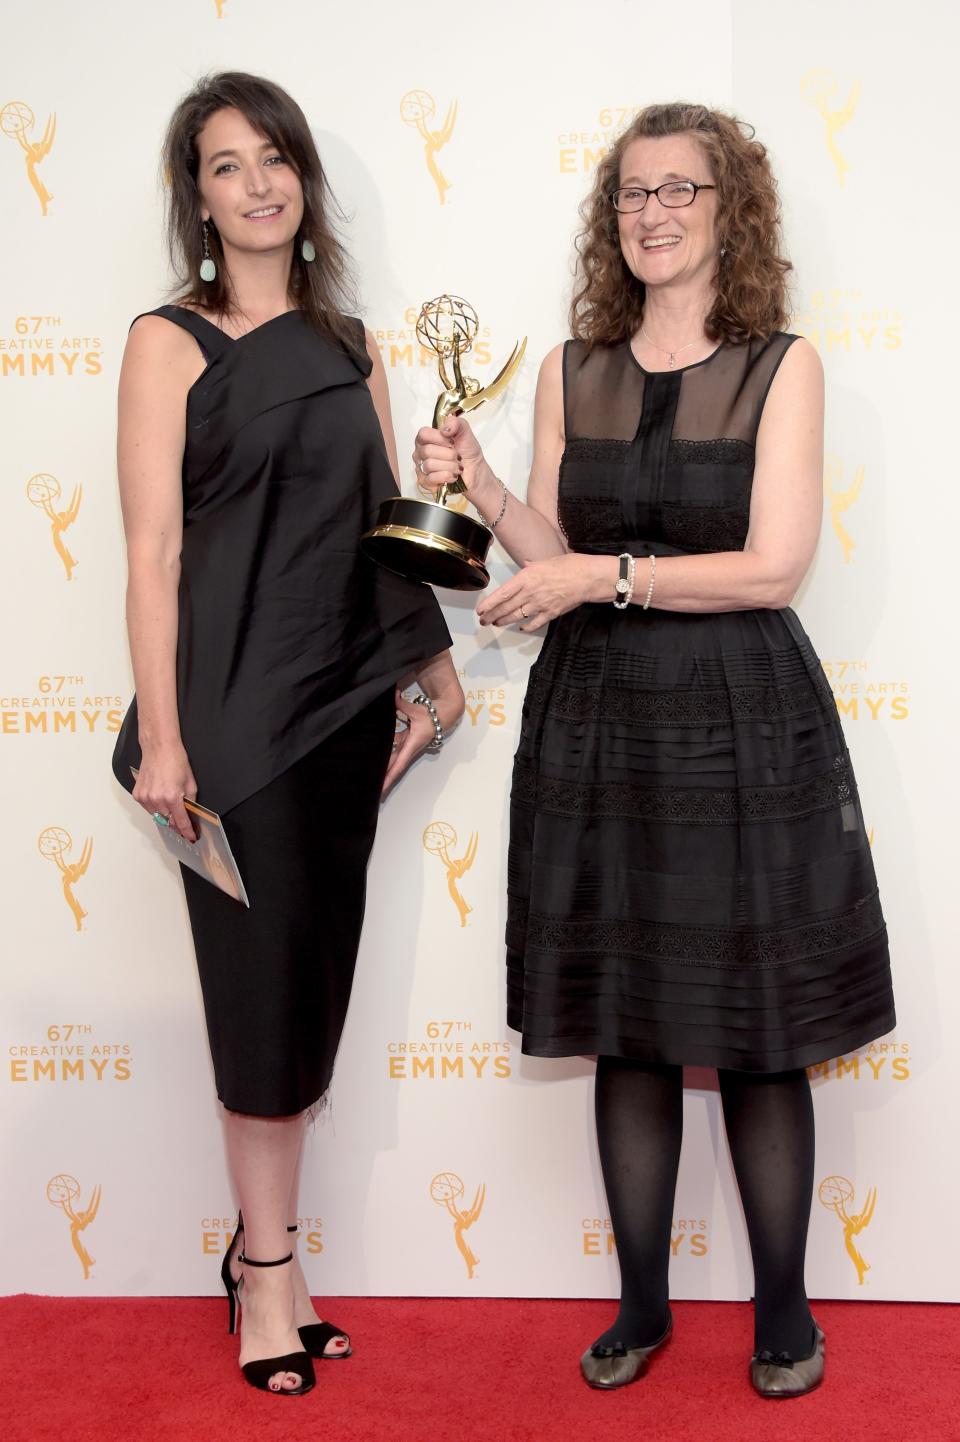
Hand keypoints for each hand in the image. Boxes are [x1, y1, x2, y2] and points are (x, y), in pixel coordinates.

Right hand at [133, 742, 197, 840]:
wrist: (159, 748)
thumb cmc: (175, 761)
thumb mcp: (191, 783)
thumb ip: (190, 803)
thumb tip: (191, 816)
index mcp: (172, 797)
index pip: (180, 822)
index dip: (187, 832)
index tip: (190, 837)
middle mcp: (157, 799)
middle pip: (168, 821)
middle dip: (176, 821)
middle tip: (182, 817)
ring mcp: (145, 798)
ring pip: (157, 815)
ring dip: (165, 813)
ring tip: (169, 798)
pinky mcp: (137, 795)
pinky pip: (148, 808)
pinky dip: (155, 806)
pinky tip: (159, 795)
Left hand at [381, 688, 439, 794]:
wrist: (444, 715)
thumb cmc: (432, 716)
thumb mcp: (417, 710)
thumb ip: (401, 704)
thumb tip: (393, 695)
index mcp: (411, 744)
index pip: (398, 764)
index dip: (389, 776)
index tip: (382, 788)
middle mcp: (408, 748)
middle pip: (393, 766)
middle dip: (384, 779)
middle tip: (372, 791)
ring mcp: (406, 745)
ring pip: (392, 760)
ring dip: (383, 769)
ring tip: (372, 779)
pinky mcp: (405, 741)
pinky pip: (393, 751)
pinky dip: (385, 756)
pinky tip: (375, 760)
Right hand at [412, 413, 490, 502]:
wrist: (475, 470)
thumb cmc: (467, 452)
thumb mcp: (465, 432)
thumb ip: (456, 423)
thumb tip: (445, 428)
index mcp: (427, 438)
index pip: (423, 434)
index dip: (439, 438)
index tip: (452, 442)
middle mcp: (421, 451)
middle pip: (427, 450)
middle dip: (448, 454)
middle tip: (457, 456)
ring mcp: (421, 467)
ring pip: (429, 465)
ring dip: (449, 466)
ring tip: (457, 467)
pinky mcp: (425, 482)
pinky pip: (431, 478)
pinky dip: (446, 477)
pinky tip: (452, 476)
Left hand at [477, 553, 602, 631]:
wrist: (587, 578)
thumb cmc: (569, 566)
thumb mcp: (546, 561)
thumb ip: (532, 566)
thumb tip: (525, 564)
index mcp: (526, 578)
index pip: (502, 593)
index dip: (489, 604)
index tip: (481, 609)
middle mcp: (530, 593)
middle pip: (506, 607)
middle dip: (492, 616)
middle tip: (484, 620)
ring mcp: (540, 605)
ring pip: (516, 617)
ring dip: (504, 621)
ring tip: (496, 623)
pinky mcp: (550, 614)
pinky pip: (534, 623)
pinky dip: (526, 627)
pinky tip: (521, 628)